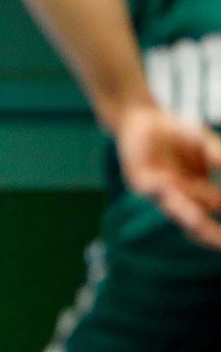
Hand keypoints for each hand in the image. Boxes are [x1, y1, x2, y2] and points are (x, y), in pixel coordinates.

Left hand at [114, 103, 220, 249]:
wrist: (143, 119)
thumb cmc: (176, 134)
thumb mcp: (202, 142)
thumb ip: (216, 155)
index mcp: (196, 191)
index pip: (215, 208)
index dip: (220, 223)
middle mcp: (178, 197)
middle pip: (196, 222)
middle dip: (211, 232)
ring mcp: (158, 191)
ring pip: (177, 207)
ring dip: (190, 215)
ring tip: (202, 225)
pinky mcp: (138, 181)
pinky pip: (151, 189)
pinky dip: (160, 189)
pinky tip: (168, 185)